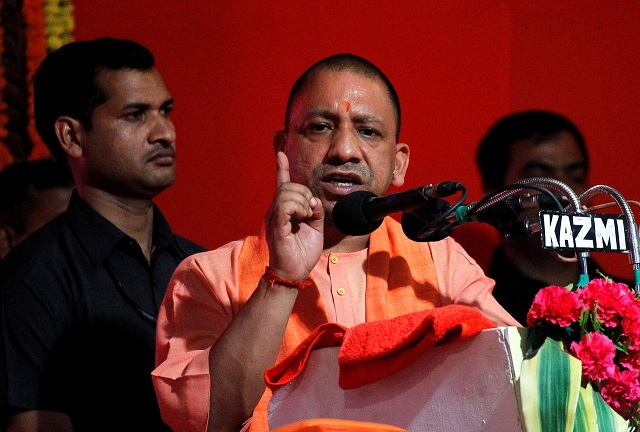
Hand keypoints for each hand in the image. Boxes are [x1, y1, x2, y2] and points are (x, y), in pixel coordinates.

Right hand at [265, 151, 323, 281]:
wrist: (294, 272)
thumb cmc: (303, 252)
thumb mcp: (315, 227)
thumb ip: (314, 211)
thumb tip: (312, 200)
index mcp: (284, 210)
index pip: (282, 184)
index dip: (281, 168)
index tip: (281, 153)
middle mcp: (276, 211)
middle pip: (289, 186)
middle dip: (304, 193)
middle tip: (310, 212)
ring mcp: (274, 217)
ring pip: (287, 192)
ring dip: (302, 201)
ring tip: (305, 216)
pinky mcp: (276, 225)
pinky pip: (285, 205)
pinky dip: (297, 208)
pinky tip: (301, 217)